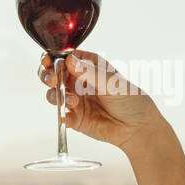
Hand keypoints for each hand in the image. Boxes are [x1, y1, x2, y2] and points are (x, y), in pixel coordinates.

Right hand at [38, 50, 164, 152]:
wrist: (137, 127)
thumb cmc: (131, 99)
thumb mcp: (112, 82)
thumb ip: (90, 73)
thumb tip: (70, 61)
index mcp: (88, 65)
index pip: (64, 57)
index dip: (53, 58)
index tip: (48, 61)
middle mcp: (78, 80)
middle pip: (53, 73)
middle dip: (47, 75)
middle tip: (53, 81)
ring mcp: (75, 99)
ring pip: (53, 93)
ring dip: (56, 96)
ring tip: (72, 101)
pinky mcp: (74, 117)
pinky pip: (60, 115)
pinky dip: (60, 115)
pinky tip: (69, 115)